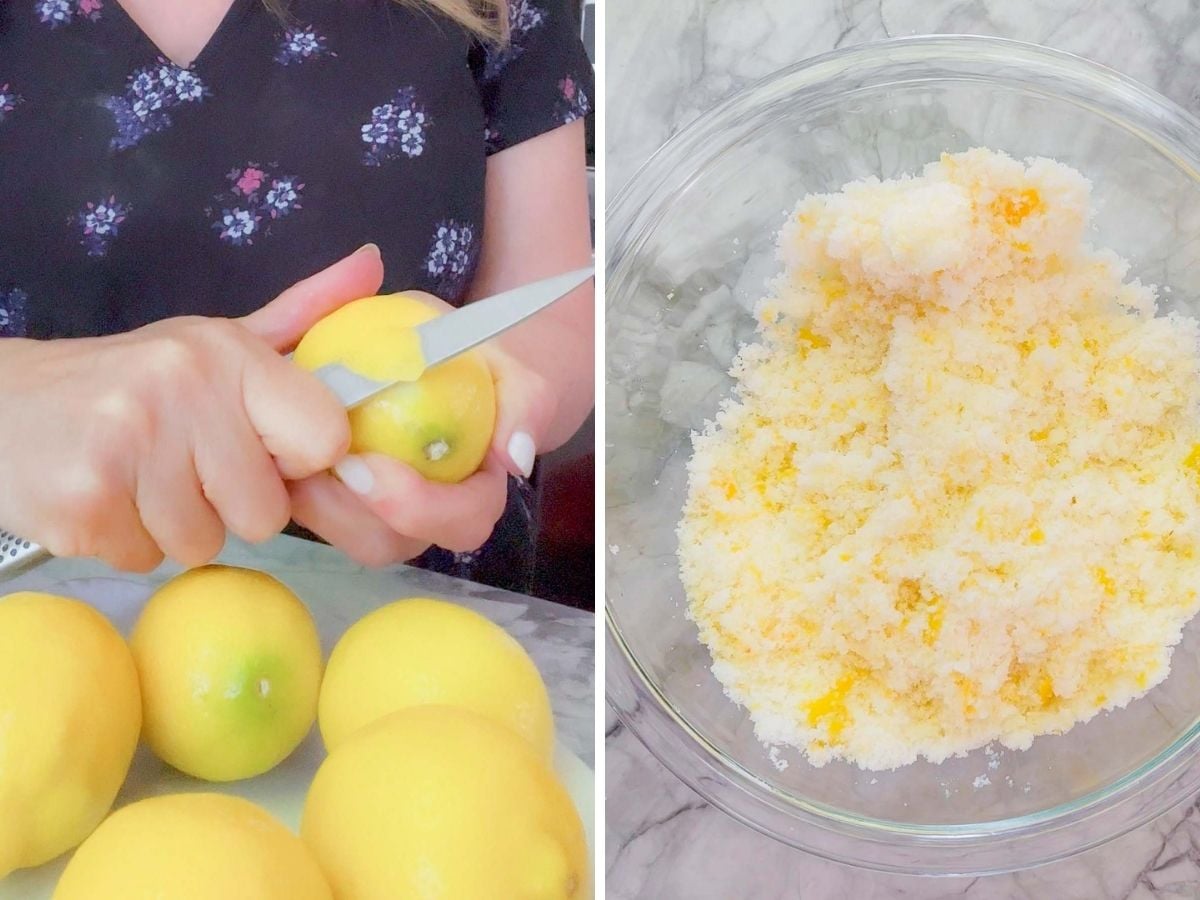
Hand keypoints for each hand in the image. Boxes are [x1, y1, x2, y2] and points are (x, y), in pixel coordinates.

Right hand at [0, 245, 383, 570]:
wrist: (2, 405)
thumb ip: (304, 314)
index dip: (296, 459)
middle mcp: (183, 388)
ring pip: (206, 544)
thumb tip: (375, 264)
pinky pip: (149, 560)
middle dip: (230, 504)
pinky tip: (105, 497)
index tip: (260, 445)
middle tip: (183, 465)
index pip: (325, 440)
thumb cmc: (132, 382)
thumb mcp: (217, 342)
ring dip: (176, 526)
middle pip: (266, 512)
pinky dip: (129, 542)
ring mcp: (128, 445)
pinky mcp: (83, 503)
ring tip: (140, 479)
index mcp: (229, 352)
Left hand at [288, 292, 559, 566]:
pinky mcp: (332, 499)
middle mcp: (425, 517)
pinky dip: (289, 482)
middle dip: (352, 515)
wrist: (433, 351)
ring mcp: (376, 514)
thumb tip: (516, 460)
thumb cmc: (471, 359)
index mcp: (474, 493)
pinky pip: (309, 511)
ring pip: (343, 535)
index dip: (420, 508)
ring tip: (287, 450)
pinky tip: (273, 441)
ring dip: (312, 502)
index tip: (373, 467)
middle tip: (320, 462)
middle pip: (392, 544)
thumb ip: (526, 404)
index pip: (462, 522)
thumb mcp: (506, 363)